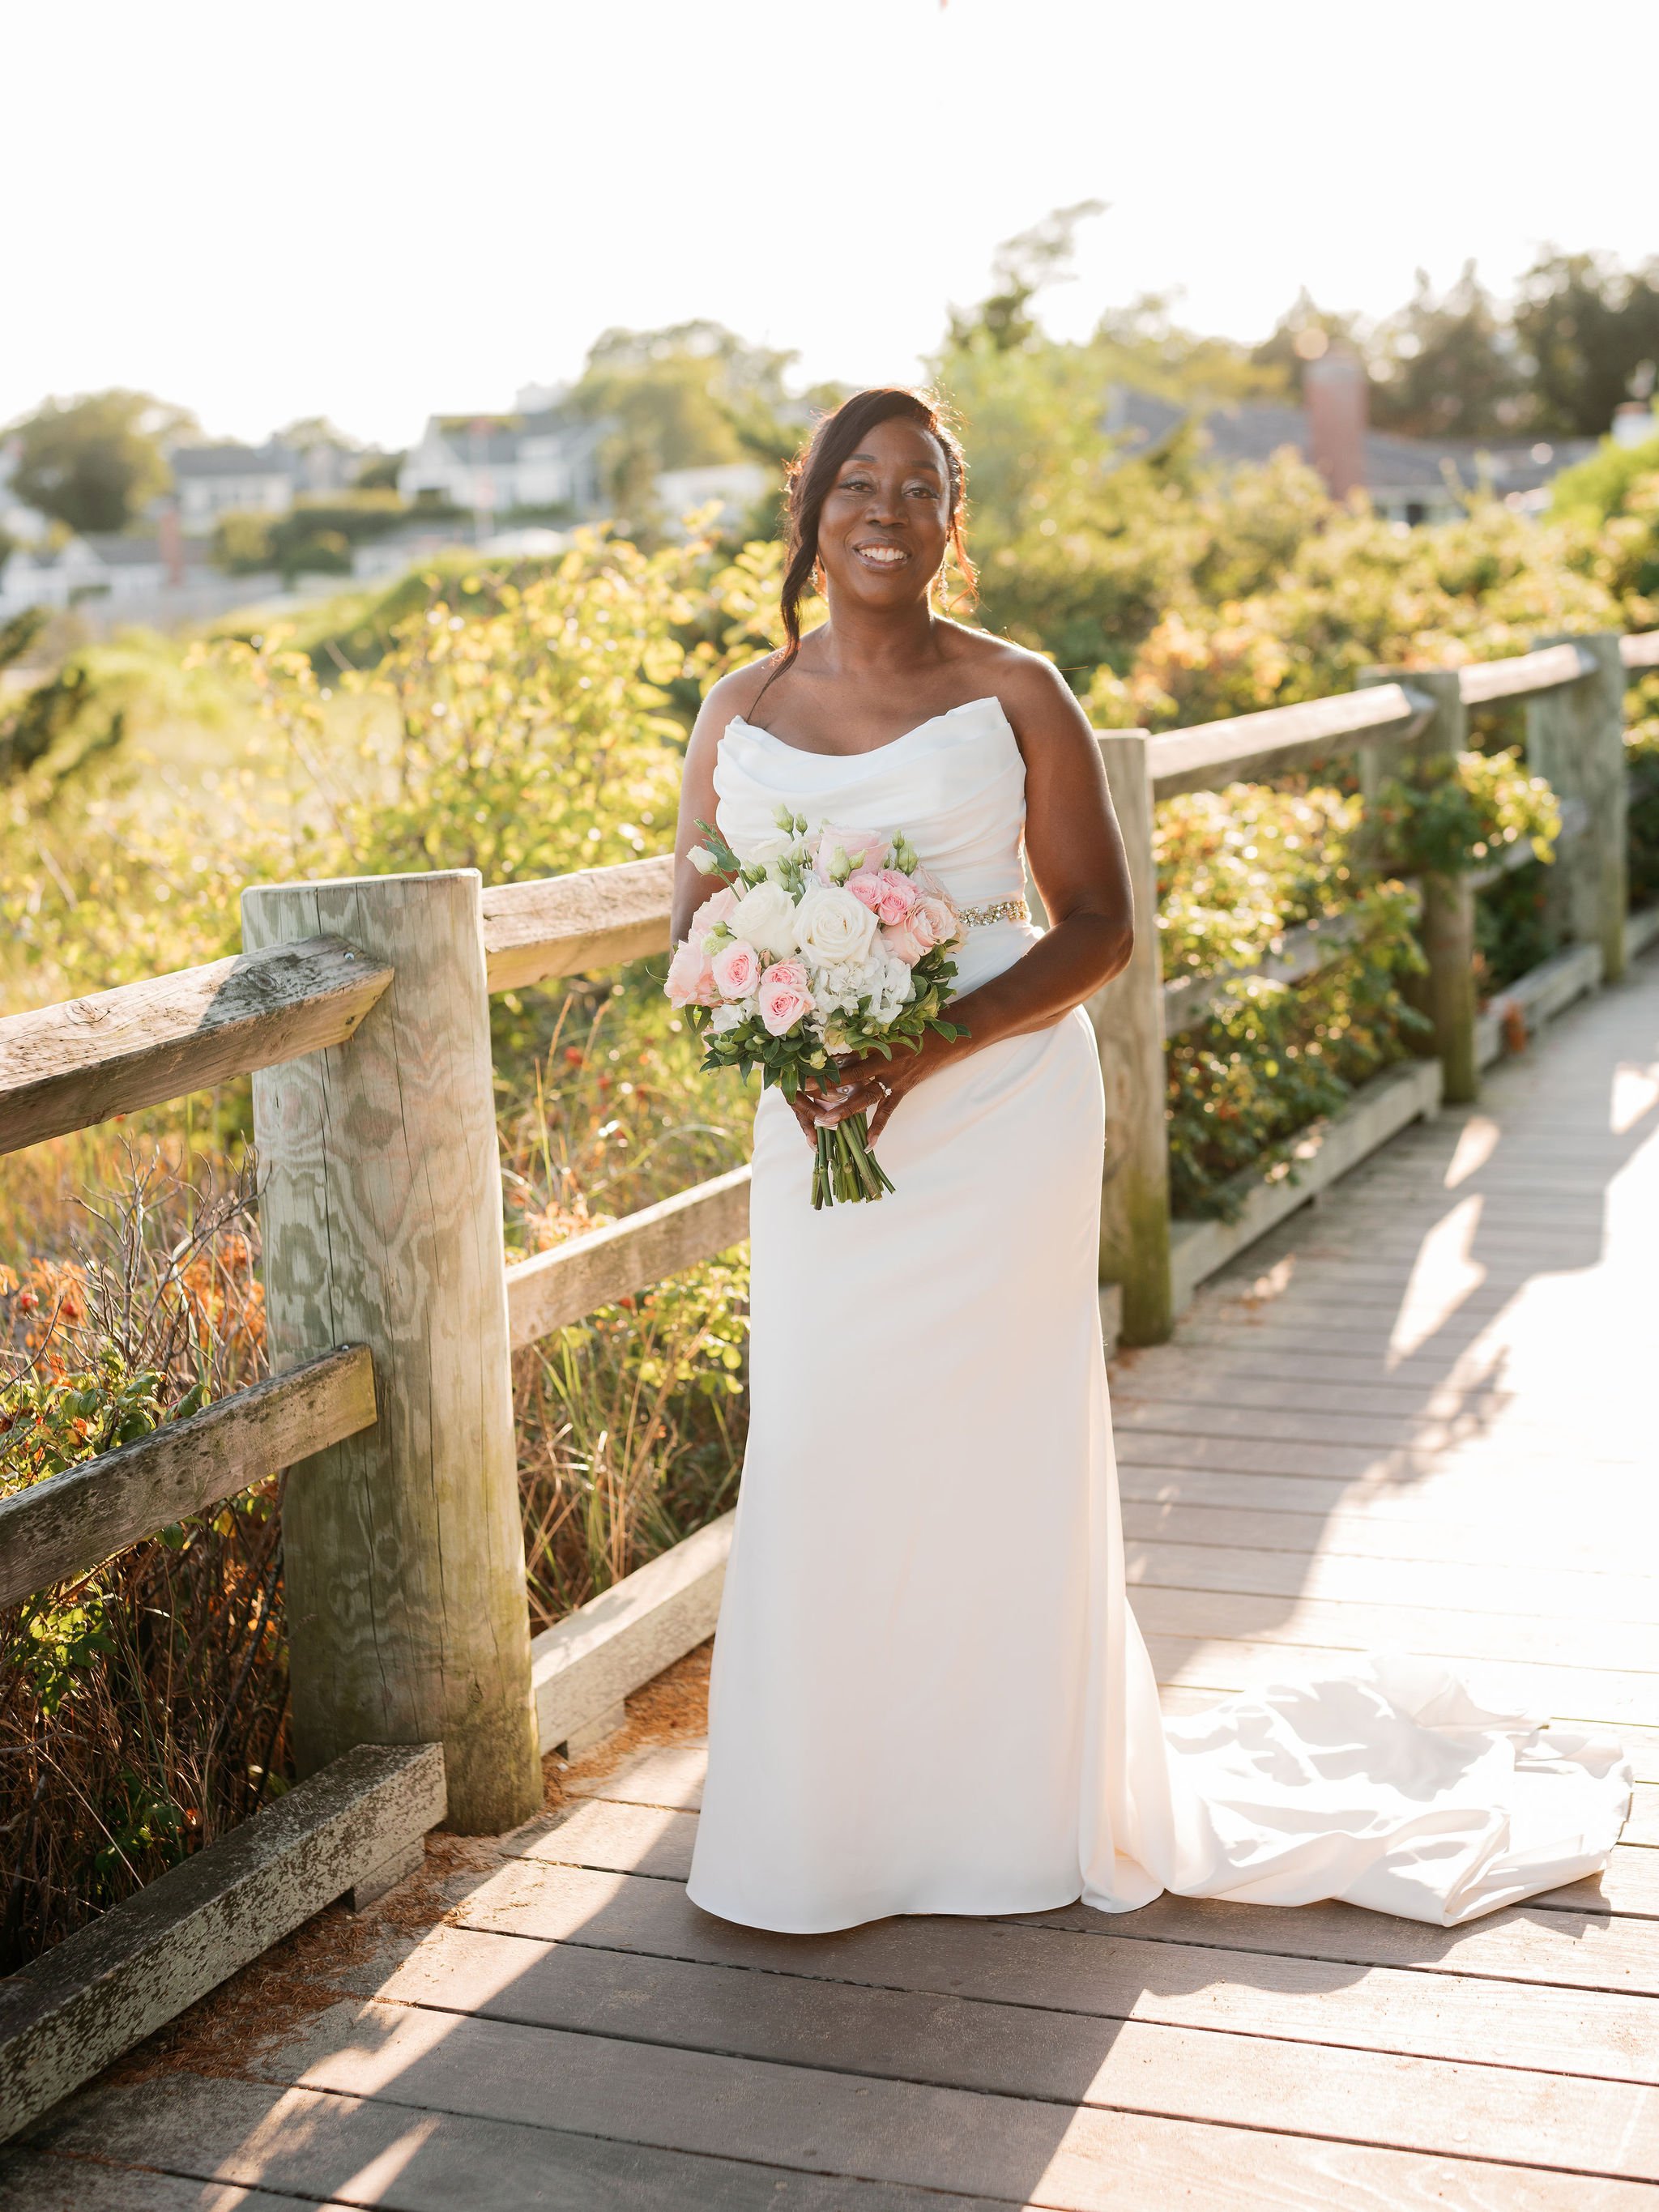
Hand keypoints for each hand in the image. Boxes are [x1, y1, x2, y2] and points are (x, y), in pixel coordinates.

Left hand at [786, 1031, 956, 1149]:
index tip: (803, 1067)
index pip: (846, 1055)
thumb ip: (861, 1043)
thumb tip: (834, 1053)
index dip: (826, 1062)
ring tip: (826, 1121)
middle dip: (827, 1085)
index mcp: (876, 1046)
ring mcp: (892, 1080)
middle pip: (851, 1076)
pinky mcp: (901, 1092)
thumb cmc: (909, 1032)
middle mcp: (882, 1064)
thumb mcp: (885, 1032)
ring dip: (845, 1110)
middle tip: (803, 1092)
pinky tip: (868, 1145)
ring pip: (865, 1097)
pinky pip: (887, 1113)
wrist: (941, 1042)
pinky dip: (877, 1129)